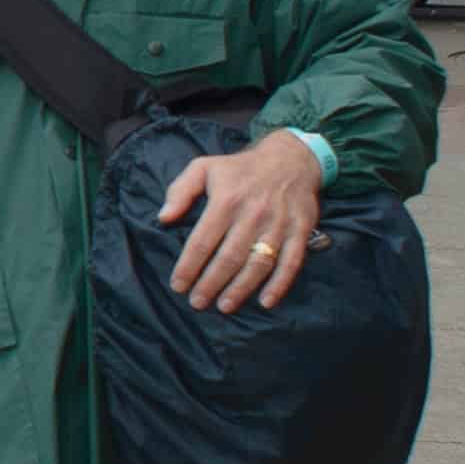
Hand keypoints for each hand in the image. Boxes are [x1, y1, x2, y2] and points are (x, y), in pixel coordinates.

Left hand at [159, 136, 324, 312]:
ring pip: (258, 263)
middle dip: (211, 283)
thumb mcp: (204, 167)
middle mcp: (253, 213)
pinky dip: (280, 284)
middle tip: (197, 303)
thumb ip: (180, 191)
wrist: (291, 158)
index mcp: (226, 199)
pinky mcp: (301, 230)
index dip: (189, 266)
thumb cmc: (240, 168)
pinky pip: (291, 262)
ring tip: (224, 306)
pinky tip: (266, 301)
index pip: (203, 240)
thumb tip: (163, 218)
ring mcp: (279, 223)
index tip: (178, 285)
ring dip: (241, 288)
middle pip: (229, 257)